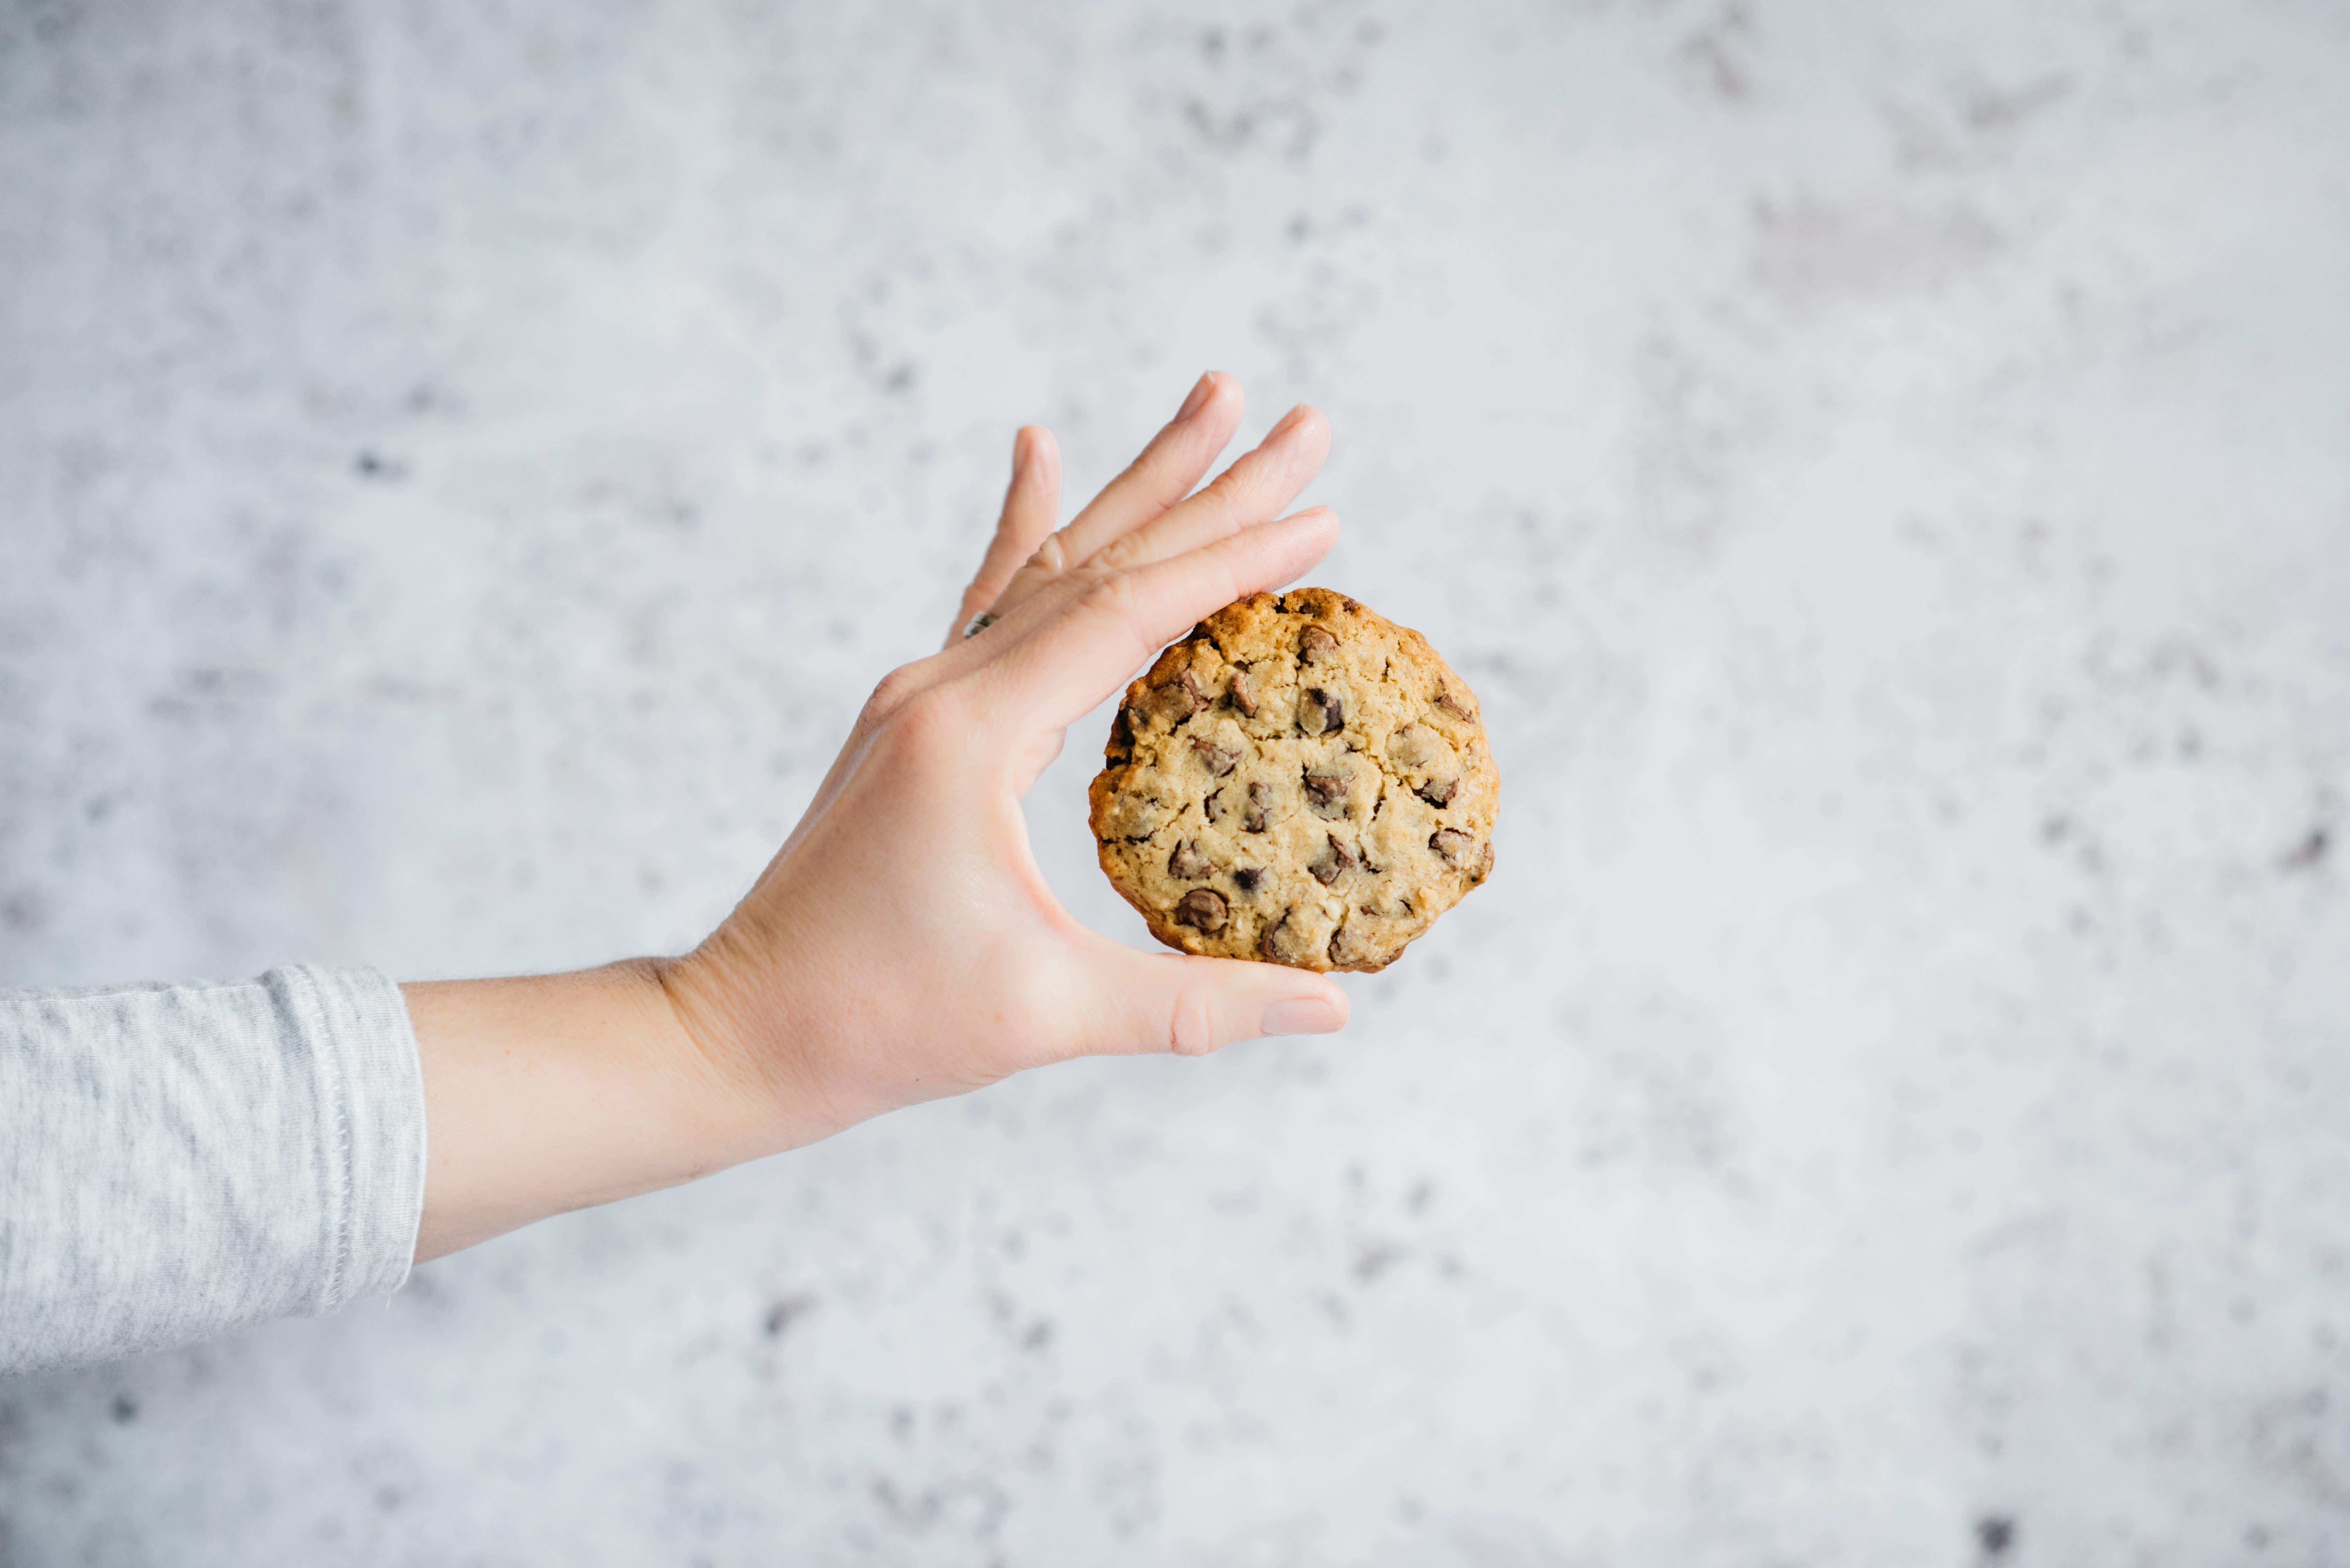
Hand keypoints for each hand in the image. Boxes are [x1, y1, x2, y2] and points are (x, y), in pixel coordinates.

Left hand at [406, 373, 1347, 1259]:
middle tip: (1302, 421)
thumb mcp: (1049, 1014)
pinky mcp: (917, 717)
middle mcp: (943, 690)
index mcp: (973, 736)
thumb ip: (1199, 1007)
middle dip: (1210, 488)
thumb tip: (1334, 1012)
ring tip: (1212, 402)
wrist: (744, 1029)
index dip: (1231, 565)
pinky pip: (990, 598)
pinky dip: (1028, 526)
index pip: (1127, 614)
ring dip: (1139, 487)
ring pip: (1053, 563)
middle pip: (1101, 559)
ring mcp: (924, 694)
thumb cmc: (882, 1024)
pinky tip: (1037, 452)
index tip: (1321, 517)